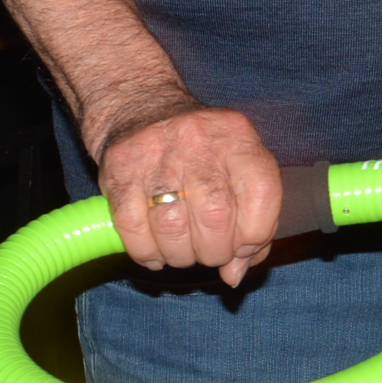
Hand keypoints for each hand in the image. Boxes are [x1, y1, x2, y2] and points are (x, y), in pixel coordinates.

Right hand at [92, 101, 283, 286]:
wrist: (140, 108)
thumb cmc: (197, 152)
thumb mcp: (235, 169)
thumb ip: (249, 223)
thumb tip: (234, 274)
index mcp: (237, 137)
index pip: (261, 196)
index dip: (254, 236)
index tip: (241, 247)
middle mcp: (198, 139)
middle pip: (215, 217)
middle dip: (214, 252)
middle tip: (208, 253)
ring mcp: (155, 152)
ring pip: (172, 228)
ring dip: (179, 256)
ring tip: (180, 251)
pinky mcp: (119, 168)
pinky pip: (132, 228)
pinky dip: (145, 253)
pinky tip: (153, 250)